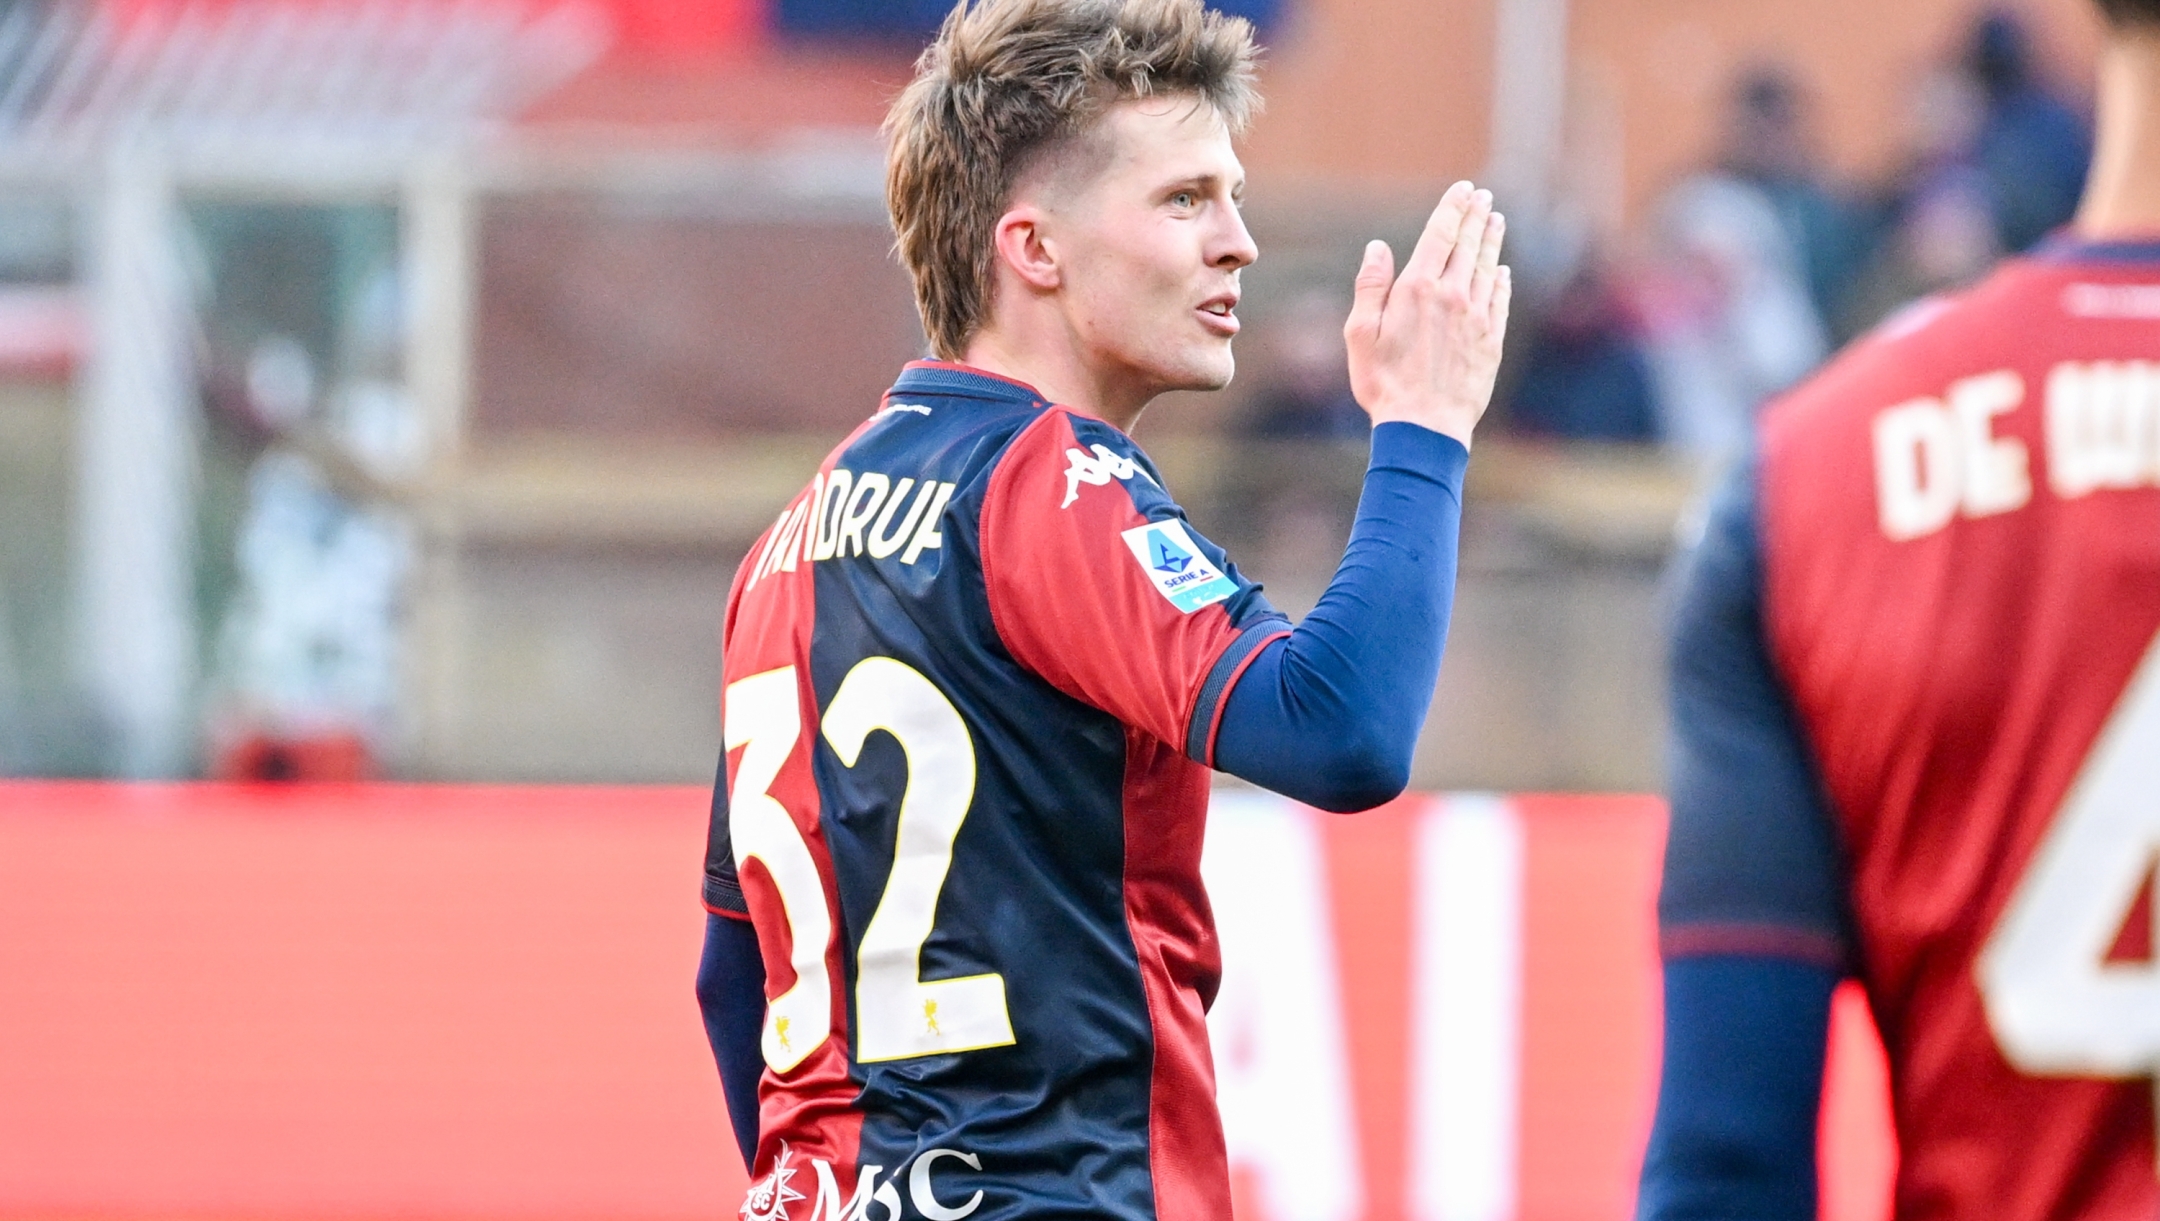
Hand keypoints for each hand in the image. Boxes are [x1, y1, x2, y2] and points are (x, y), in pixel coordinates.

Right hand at [1342, 181, 1511, 446]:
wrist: (1425, 425)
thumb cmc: (1384, 383)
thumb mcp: (1361, 334)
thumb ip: (1371, 286)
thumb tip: (1377, 247)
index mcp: (1417, 289)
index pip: (1440, 235)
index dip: (1453, 208)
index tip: (1464, 190)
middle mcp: (1452, 295)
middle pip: (1468, 245)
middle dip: (1476, 217)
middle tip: (1484, 197)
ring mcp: (1476, 317)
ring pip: (1487, 268)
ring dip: (1492, 241)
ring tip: (1497, 220)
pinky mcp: (1491, 341)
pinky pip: (1499, 300)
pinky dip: (1501, 281)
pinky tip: (1502, 272)